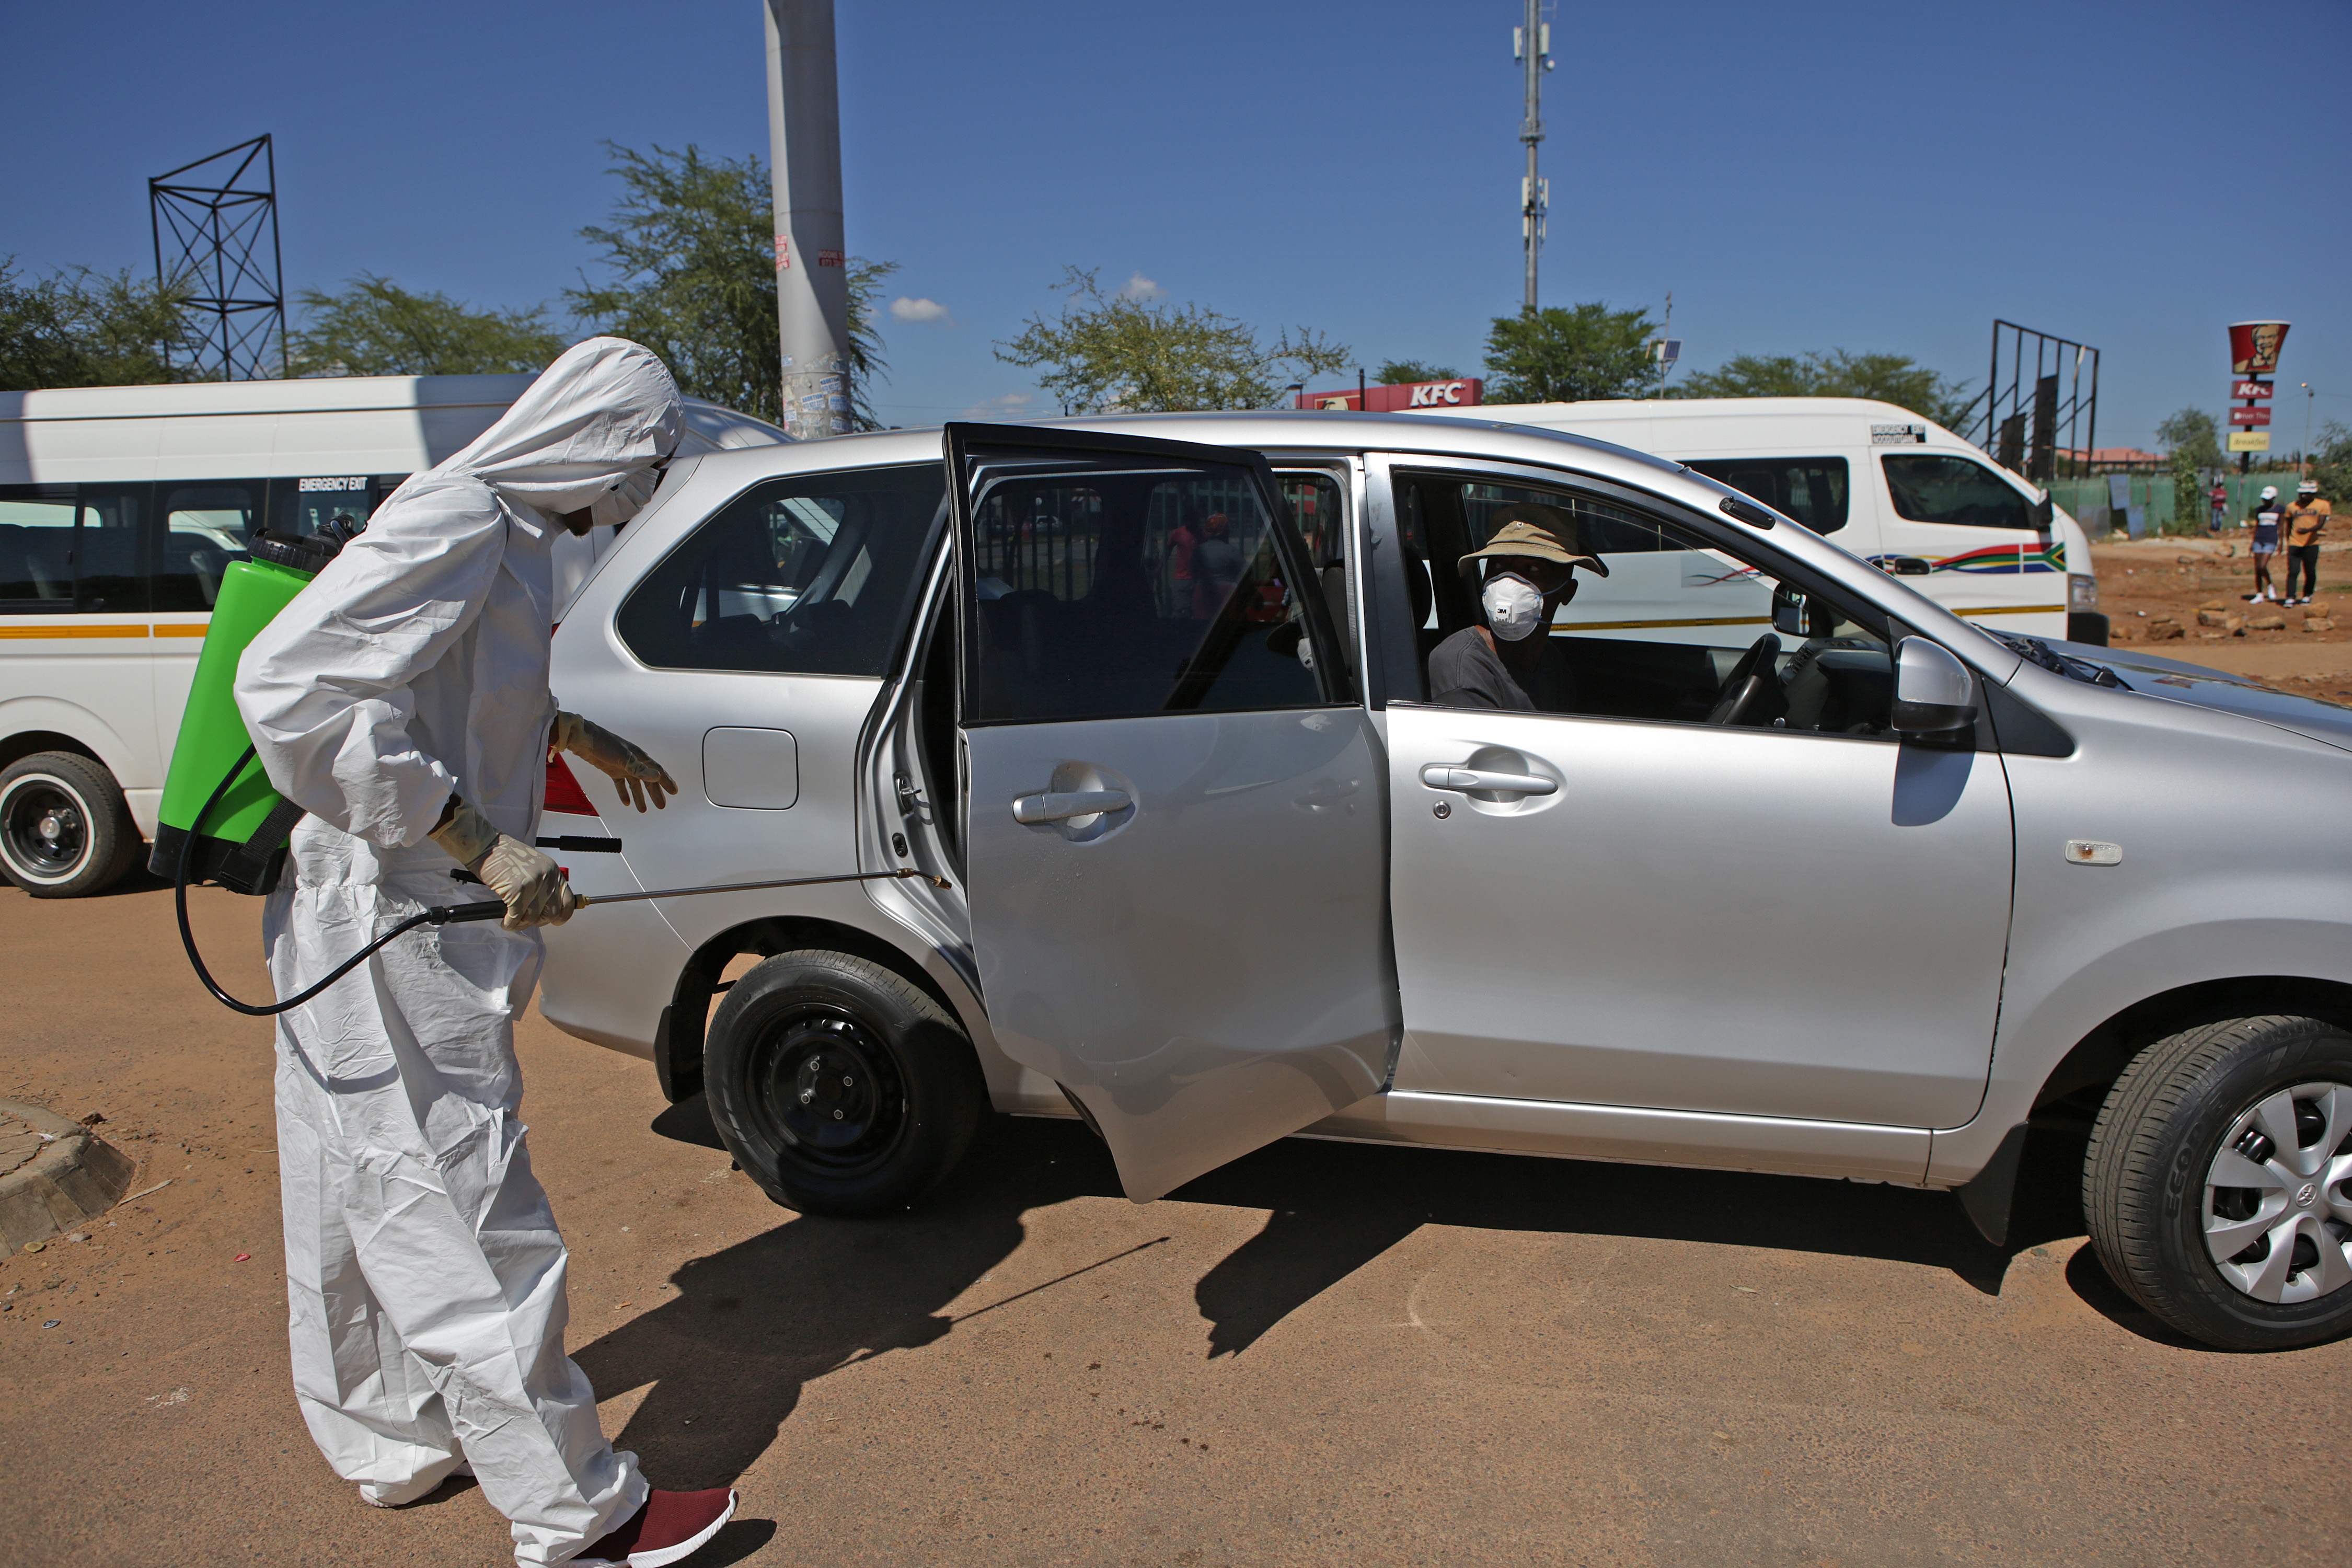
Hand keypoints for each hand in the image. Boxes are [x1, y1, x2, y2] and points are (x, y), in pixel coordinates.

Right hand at [429, 796, 574, 929]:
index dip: (562, 915)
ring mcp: (533, 884)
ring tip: (512, 920)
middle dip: (537, 921)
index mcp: (553, 871)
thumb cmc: (505, 857)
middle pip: (551, 913)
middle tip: (525, 919)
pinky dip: (510, 923)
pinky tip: (505, 922)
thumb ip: (543, 885)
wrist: (486, 846)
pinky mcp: (517, 891)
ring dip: (522, 923)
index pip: (568, 901)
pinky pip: (516, 917)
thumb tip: (543, 909)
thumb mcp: (533, 867)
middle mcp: (547, 877)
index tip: (555, 921)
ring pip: (533, 917)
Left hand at [551, 711, 677, 811]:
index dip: (666, 781)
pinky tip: (626, 802)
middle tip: (661, 806)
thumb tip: (657, 777)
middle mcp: (633, 761)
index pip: (656, 771)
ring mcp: (622, 766)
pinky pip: (620, 784)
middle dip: (654, 793)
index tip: (674, 791)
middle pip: (647, 780)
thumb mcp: (624, 758)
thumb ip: (639, 769)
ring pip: (634, 784)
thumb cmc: (604, 744)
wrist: (584, 740)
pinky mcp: (611, 770)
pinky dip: (623, 793)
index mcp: (639, 756)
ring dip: (639, 796)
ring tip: (643, 810)